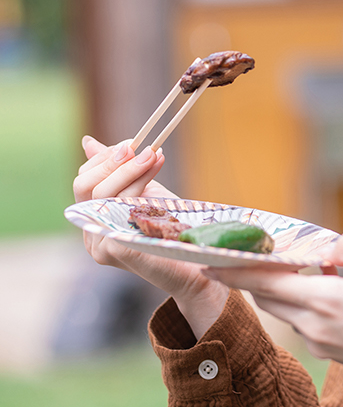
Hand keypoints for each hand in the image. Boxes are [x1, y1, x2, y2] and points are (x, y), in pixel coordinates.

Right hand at [75, 135, 227, 338]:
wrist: (193, 263)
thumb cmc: (169, 227)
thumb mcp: (141, 191)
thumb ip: (118, 171)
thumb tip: (88, 142)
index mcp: (93, 219)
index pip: (83, 180)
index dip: (105, 158)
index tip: (132, 142)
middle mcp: (91, 235)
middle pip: (86, 186)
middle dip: (116, 161)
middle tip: (144, 149)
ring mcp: (101, 244)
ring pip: (103, 194)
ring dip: (132, 170)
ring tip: (155, 156)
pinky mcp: (117, 249)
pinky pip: (121, 210)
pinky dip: (140, 189)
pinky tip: (156, 180)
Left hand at [203, 231, 342, 366]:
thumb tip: (330, 247)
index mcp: (325, 300)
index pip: (265, 285)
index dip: (234, 274)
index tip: (209, 263)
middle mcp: (314, 324)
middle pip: (269, 299)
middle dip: (253, 278)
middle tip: (244, 257)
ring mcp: (320, 342)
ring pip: (286, 311)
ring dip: (281, 289)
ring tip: (289, 265)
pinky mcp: (330, 352)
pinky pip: (305, 322)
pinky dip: (302, 302)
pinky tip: (325, 286)